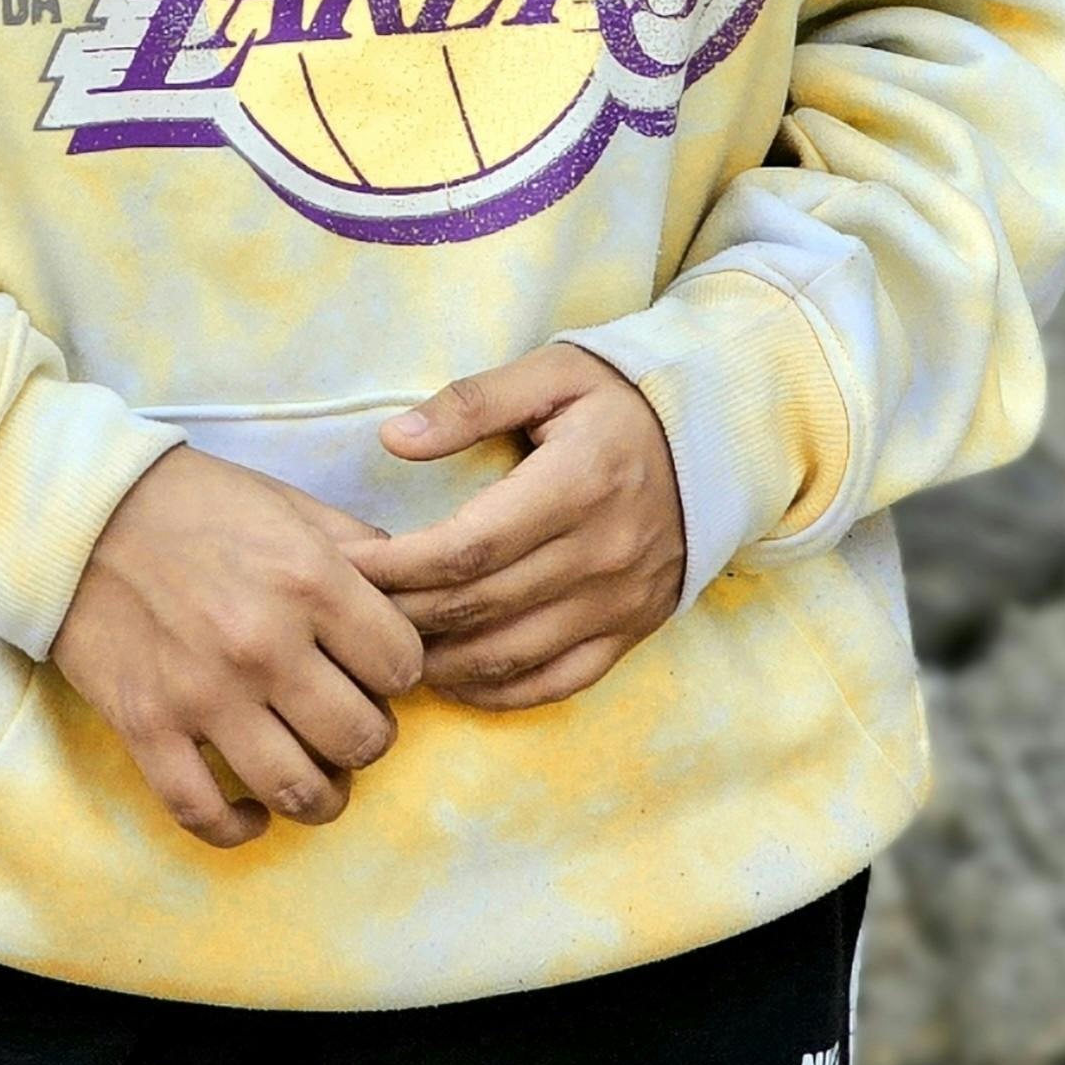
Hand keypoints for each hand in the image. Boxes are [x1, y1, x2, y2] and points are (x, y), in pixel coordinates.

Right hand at [51, 444, 424, 849]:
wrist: (83, 511)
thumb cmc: (197, 504)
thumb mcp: (290, 504)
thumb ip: (358, 551)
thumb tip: (412, 595)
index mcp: (308, 580)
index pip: (402, 666)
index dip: (399, 670)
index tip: (377, 668)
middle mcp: (263, 645)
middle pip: (362, 739)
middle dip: (369, 738)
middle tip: (351, 722)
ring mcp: (203, 695)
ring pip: (298, 790)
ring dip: (322, 795)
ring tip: (318, 776)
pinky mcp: (147, 729)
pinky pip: (206, 814)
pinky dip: (240, 828)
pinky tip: (254, 812)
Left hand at [351, 344, 683, 711]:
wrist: (718, 437)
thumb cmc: (619, 398)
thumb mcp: (551, 373)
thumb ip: (472, 403)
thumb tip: (393, 439)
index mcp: (575, 485)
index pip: (466, 548)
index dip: (397, 566)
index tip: (347, 562)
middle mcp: (600, 554)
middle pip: (478, 607)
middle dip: (402, 612)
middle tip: (346, 608)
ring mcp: (619, 602)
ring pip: (510, 656)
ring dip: (438, 660)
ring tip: (383, 645)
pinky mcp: (631, 631)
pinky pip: (556, 682)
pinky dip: (497, 691)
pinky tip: (450, 678)